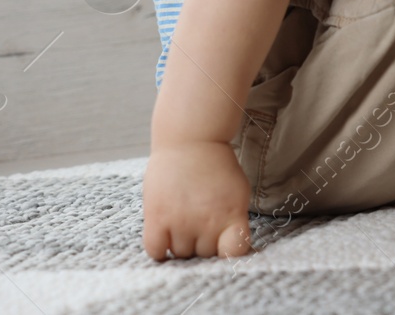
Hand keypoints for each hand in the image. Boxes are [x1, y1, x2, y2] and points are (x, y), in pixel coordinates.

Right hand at [142, 141, 253, 259]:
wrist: (191, 140)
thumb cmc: (217, 167)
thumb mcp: (238, 192)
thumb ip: (233, 220)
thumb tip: (228, 249)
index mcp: (232, 214)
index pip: (234, 253)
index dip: (229, 252)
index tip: (225, 245)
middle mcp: (208, 221)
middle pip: (205, 255)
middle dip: (204, 243)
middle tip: (200, 224)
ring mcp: (181, 221)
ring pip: (181, 254)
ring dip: (182, 244)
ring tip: (182, 222)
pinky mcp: (156, 218)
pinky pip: (156, 251)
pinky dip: (160, 249)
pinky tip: (165, 235)